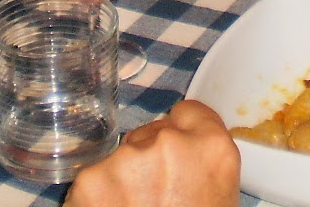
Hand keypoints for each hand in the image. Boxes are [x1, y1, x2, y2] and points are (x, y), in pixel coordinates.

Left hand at [65, 100, 239, 206]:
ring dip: (122, 180)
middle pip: (152, 133)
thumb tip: (188, 154)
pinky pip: (94, 180)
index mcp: (212, 148)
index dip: (182, 134)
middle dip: (149, 159)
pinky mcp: (90, 179)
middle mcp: (170, 143)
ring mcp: (126, 159)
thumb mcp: (219, 201)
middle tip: (154, 199)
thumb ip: (203, 165)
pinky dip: (97, 200)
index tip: (177, 156)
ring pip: (120, 157)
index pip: (190, 112)